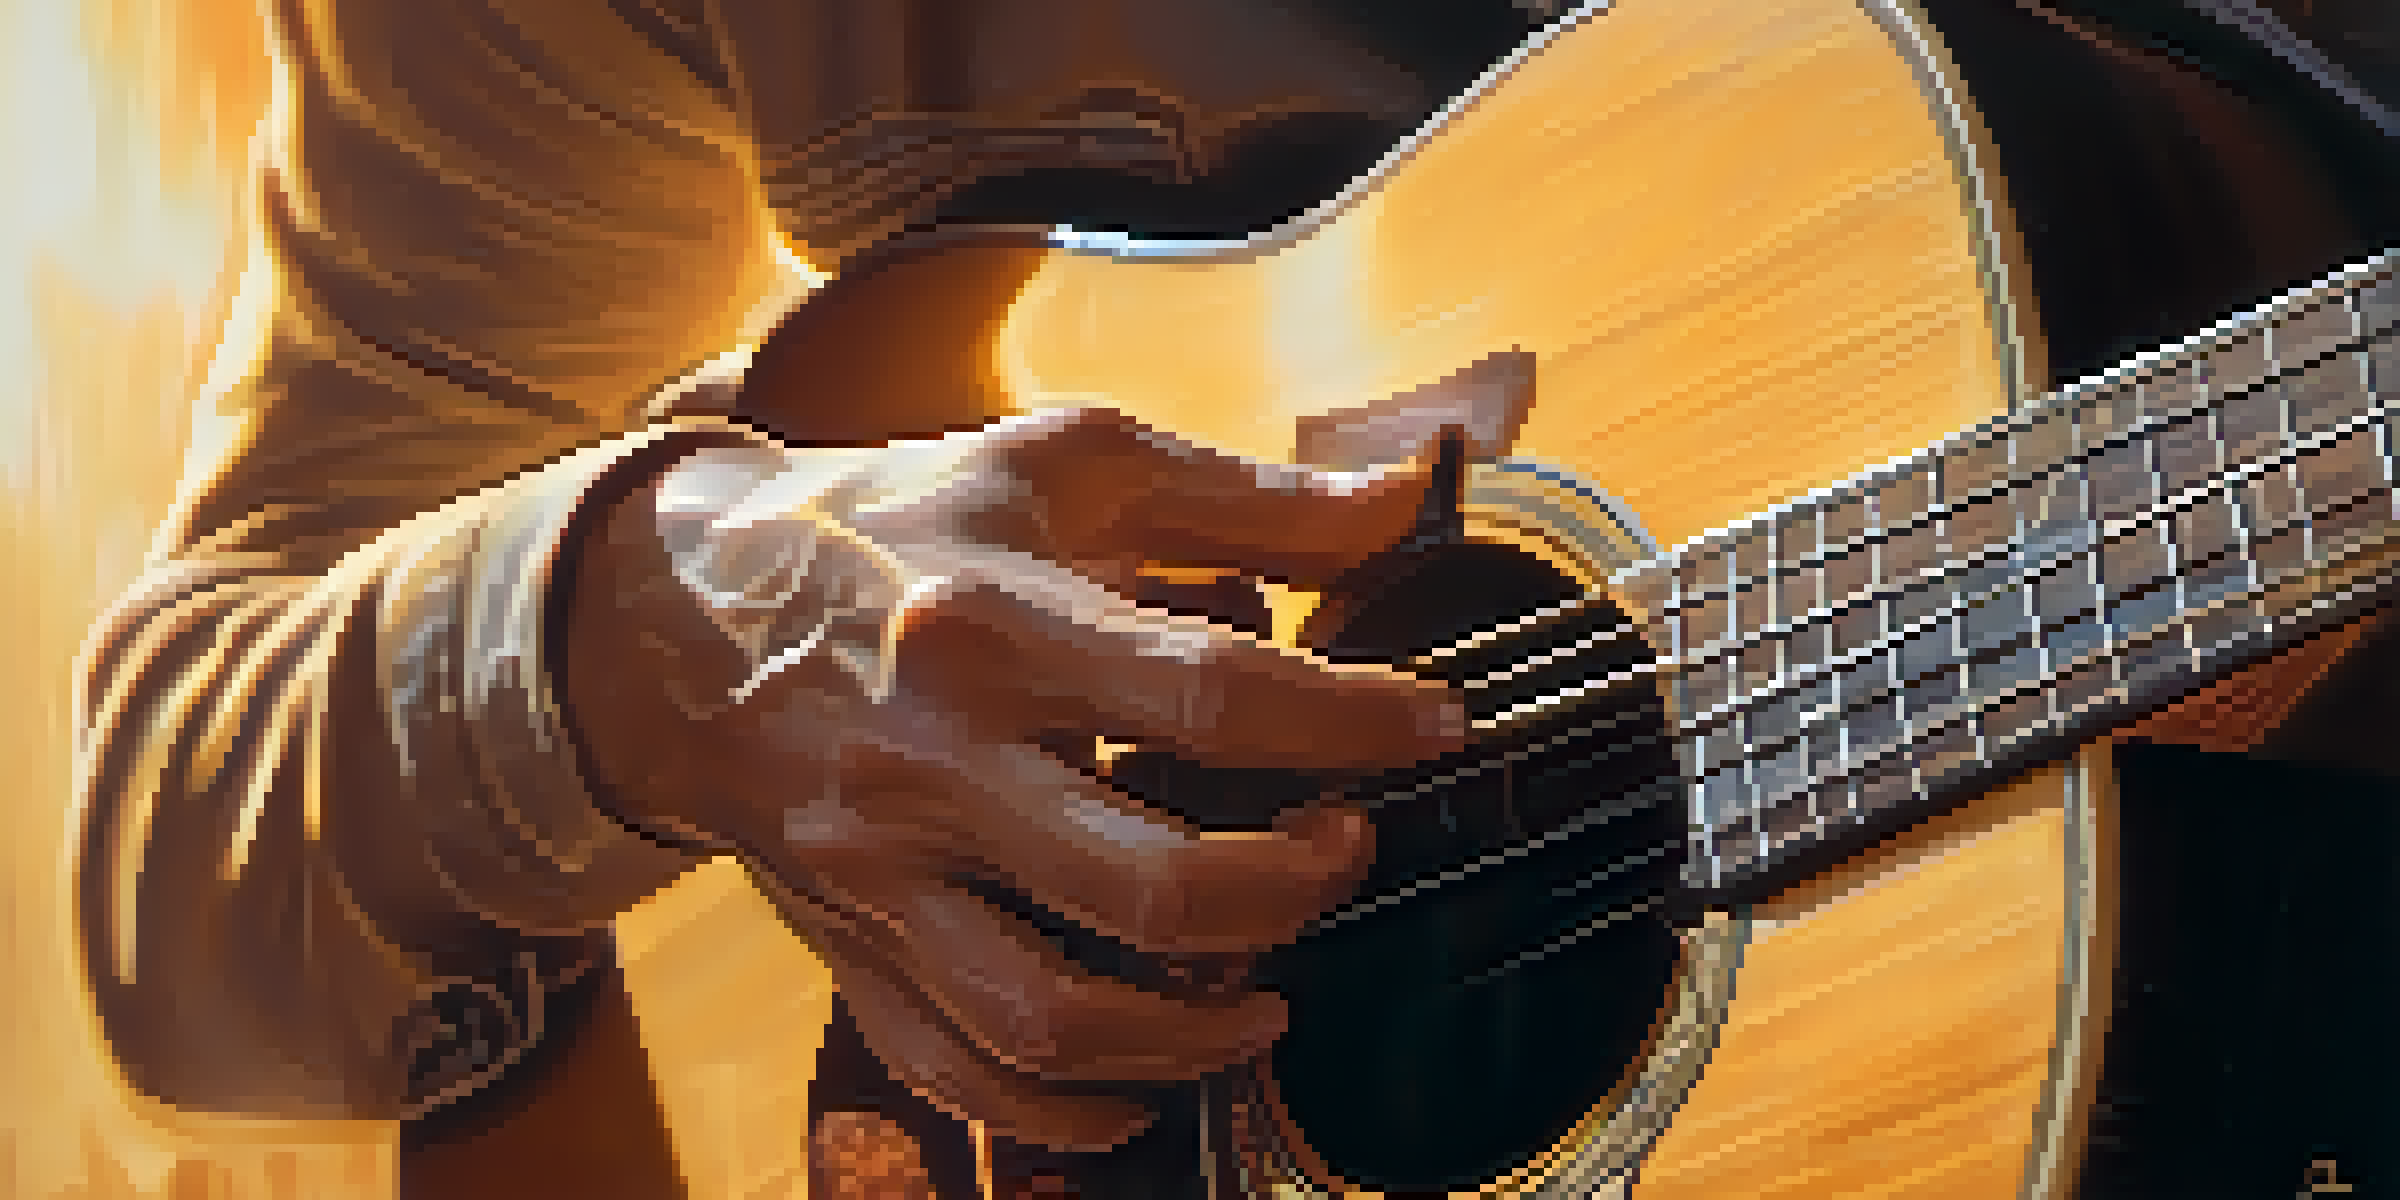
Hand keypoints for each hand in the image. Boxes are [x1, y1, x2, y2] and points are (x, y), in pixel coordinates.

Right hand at [562, 408, 1464, 1149]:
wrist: (673, 616)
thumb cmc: (896, 527)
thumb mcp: (1064, 468)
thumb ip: (1246, 495)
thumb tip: (1411, 499)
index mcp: (990, 619)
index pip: (1206, 691)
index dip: (1350, 720)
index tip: (1437, 725)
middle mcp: (930, 758)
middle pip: (1143, 881)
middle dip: (1285, 887)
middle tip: (1346, 850)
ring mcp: (881, 872)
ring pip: (1049, 1013)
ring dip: (1192, 1032)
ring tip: (1273, 991)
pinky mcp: (849, 944)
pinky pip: (957, 1069)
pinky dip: (1065, 1110)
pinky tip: (1148, 1087)